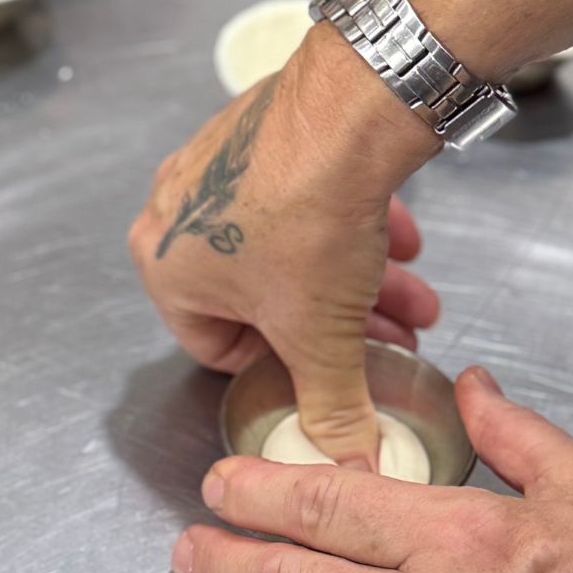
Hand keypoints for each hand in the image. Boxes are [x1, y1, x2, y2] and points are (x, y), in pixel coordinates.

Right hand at [129, 22, 439, 467]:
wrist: (345, 111)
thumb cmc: (307, 219)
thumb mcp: (321, 334)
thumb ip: (331, 407)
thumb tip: (347, 461)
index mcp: (162, 266)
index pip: (213, 344)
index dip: (282, 367)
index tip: (330, 370)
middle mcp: (172, 211)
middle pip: (261, 294)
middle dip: (334, 321)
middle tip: (389, 333)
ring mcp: (211, 163)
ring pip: (285, 245)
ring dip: (349, 276)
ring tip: (410, 289)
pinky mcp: (252, 130)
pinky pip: (292, 194)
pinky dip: (342, 222)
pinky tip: (397, 235)